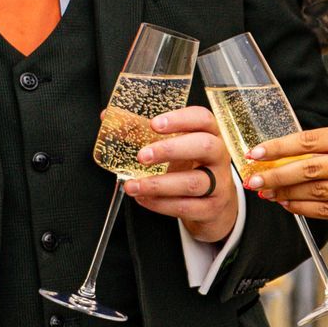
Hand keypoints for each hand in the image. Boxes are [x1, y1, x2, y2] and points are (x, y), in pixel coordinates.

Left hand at [129, 104, 238, 243]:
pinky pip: (186, 207)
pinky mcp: (211, 208)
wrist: (214, 206)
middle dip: (171, 149)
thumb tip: (108, 118)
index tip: (154, 124)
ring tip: (133, 185)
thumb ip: (144, 133)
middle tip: (142, 156)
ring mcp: (219, 184)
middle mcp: (219, 156)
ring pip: (193, 182)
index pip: (203, 119)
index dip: (181, 119)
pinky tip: (144, 198)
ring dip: (159, 184)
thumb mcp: (175, 149)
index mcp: (210, 135)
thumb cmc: (190, 169)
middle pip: (205, 146)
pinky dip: (161, 204)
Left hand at [244, 122, 327, 234]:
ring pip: (316, 191)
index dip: (279, 147)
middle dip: (275, 174)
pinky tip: (288, 206)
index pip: (311, 140)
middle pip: (309, 167)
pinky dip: (303, 209)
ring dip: (286, 193)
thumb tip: (284, 156)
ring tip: (266, 193)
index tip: (255, 152)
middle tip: (252, 179)